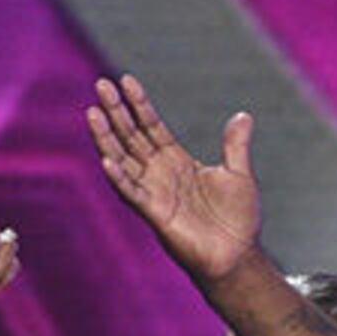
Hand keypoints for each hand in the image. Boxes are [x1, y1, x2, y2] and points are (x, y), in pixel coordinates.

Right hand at [88, 76, 262, 282]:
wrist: (237, 254)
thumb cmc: (237, 218)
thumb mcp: (239, 174)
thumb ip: (235, 145)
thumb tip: (243, 115)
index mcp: (177, 160)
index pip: (152, 126)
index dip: (139, 104)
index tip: (126, 80)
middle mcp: (160, 173)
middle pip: (132, 136)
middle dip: (117, 111)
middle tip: (102, 84)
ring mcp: (154, 191)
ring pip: (123, 159)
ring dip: (107, 137)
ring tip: (93, 113)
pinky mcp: (155, 213)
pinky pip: (132, 192)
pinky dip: (120, 177)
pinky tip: (107, 160)